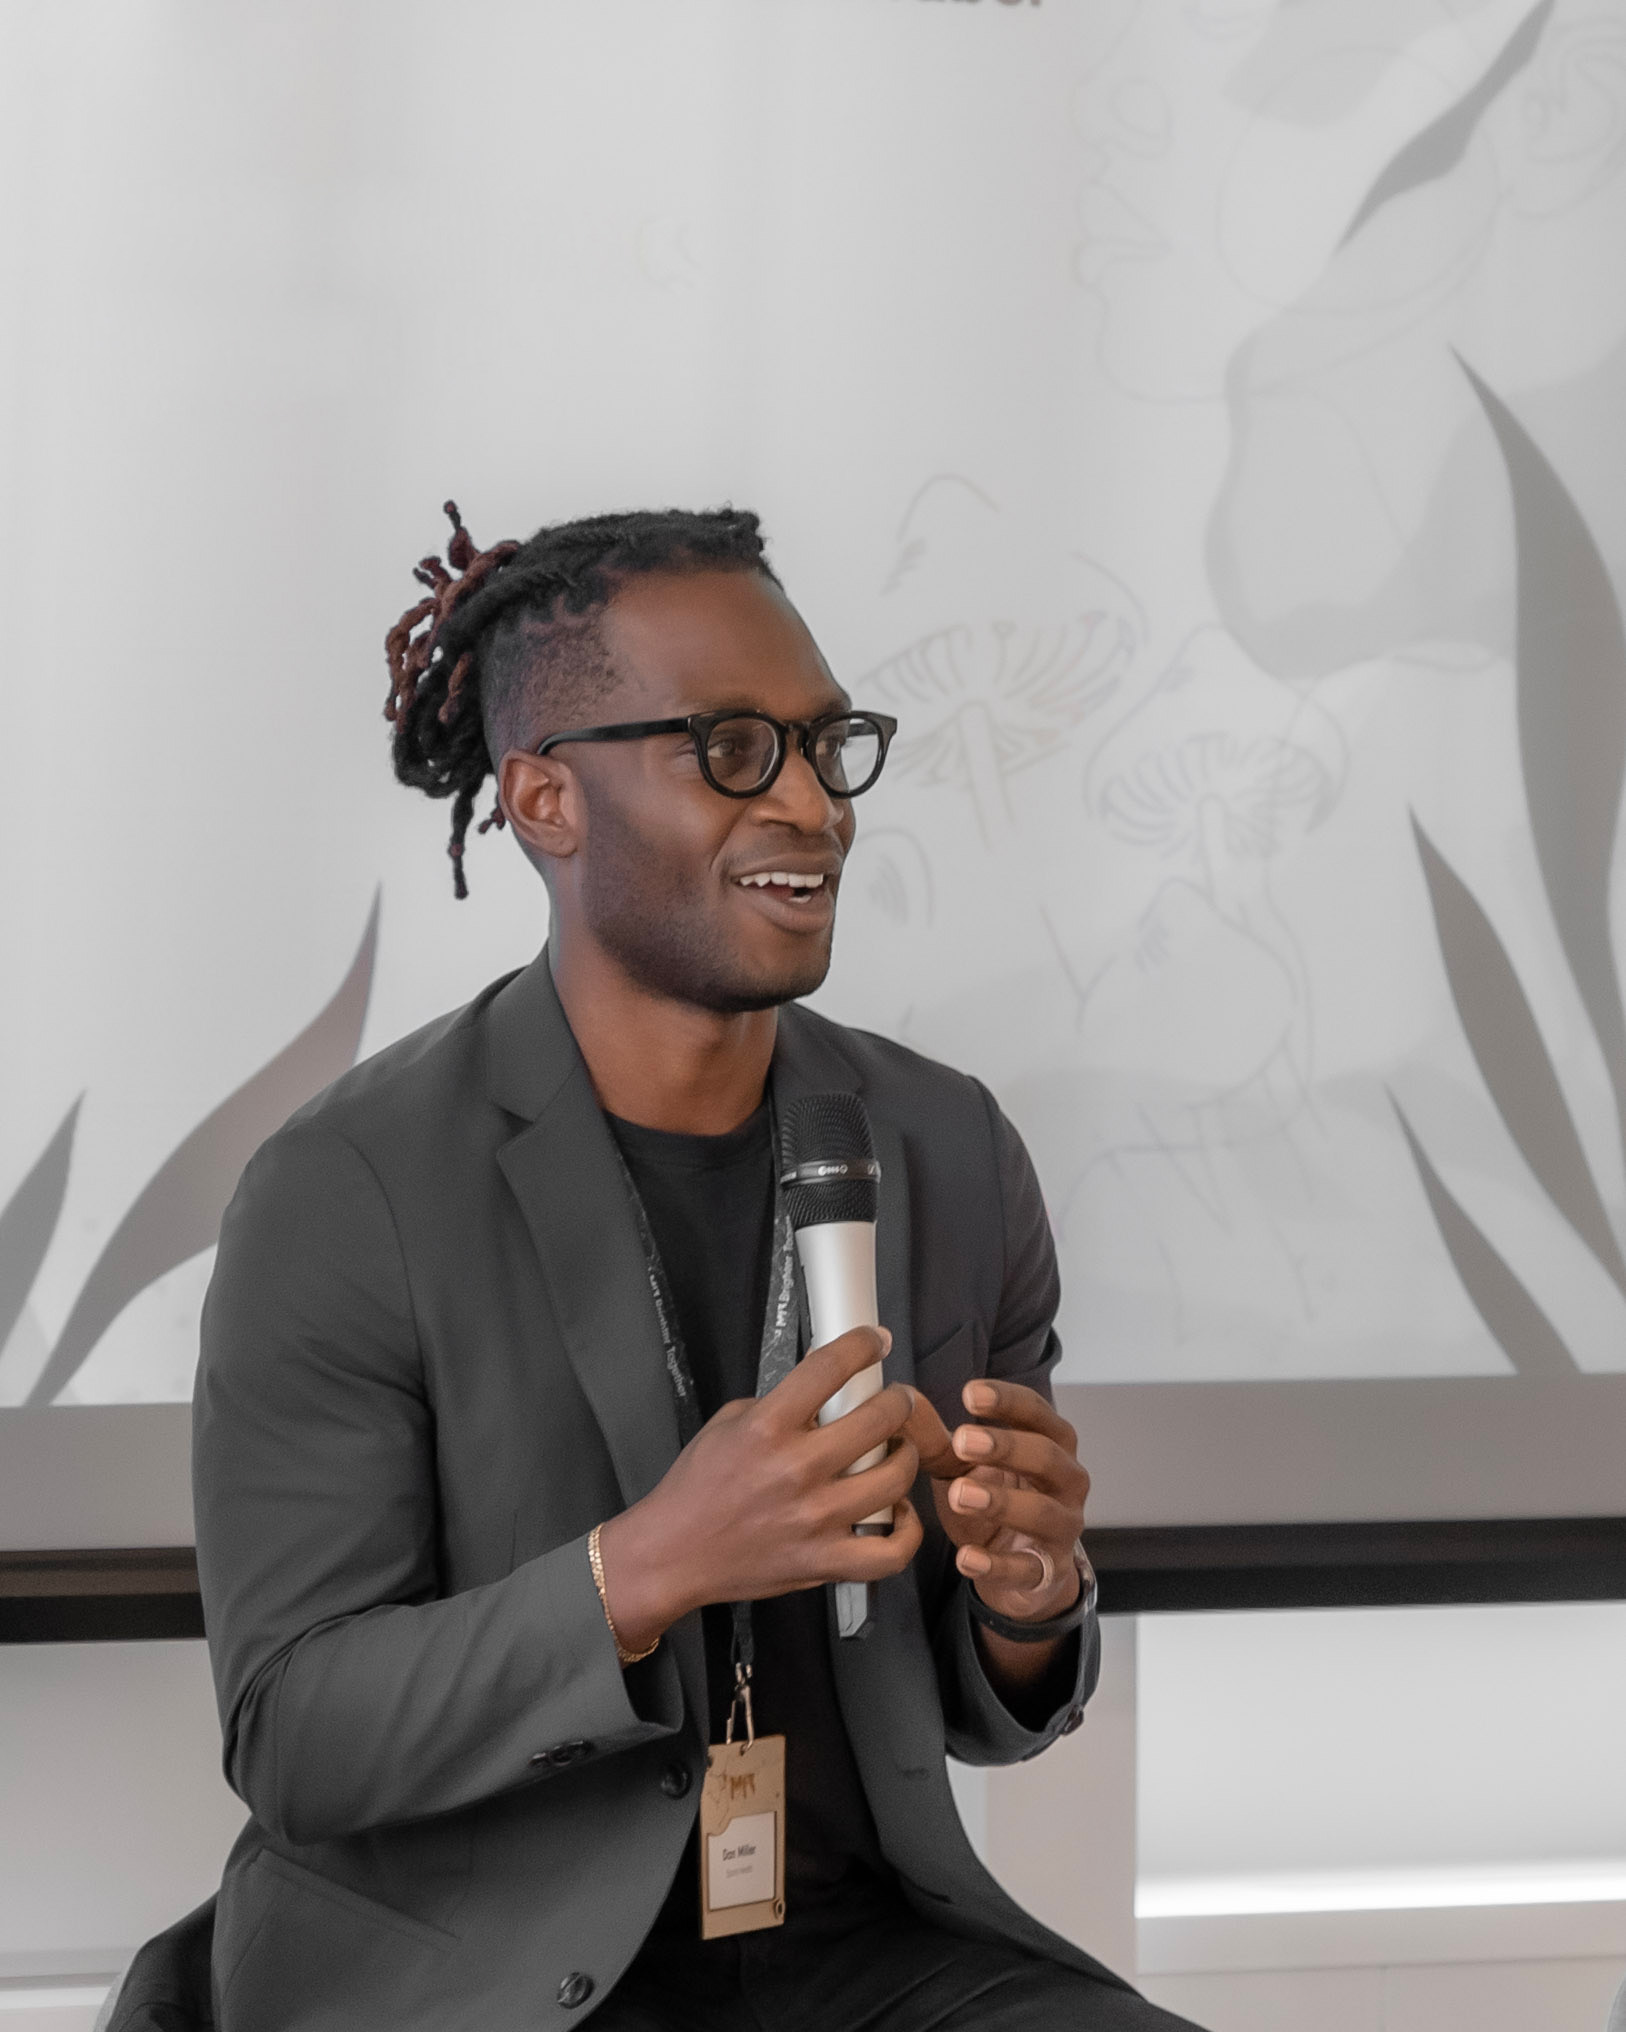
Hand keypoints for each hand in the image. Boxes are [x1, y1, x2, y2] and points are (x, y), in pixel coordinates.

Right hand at [597, 1326, 923, 1654]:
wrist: (673, 1553)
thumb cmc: (698, 1486)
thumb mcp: (727, 1423)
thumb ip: (777, 1403)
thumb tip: (825, 1389)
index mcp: (767, 1426)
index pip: (830, 1367)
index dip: (864, 1344)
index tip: (876, 1341)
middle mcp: (796, 1469)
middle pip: (878, 1419)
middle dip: (897, 1401)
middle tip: (894, 1401)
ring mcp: (815, 1520)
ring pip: (894, 1479)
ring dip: (905, 1457)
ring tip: (897, 1451)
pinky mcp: (824, 1562)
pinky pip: (889, 1552)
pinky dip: (907, 1532)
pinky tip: (900, 1512)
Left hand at [903, 1376, 1088, 1624]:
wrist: (1020, 1570)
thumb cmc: (994, 1499)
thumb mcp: (966, 1467)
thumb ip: (940, 1440)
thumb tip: (903, 1405)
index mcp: (1052, 1444)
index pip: (1038, 1413)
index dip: (1008, 1400)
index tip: (969, 1394)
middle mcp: (1067, 1482)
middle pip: (1047, 1456)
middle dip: (1005, 1446)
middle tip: (961, 1441)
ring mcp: (1063, 1528)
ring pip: (1043, 1513)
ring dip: (1001, 1501)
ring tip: (959, 1494)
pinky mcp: (1048, 1572)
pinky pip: (1026, 1569)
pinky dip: (996, 1565)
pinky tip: (965, 1557)